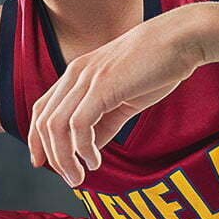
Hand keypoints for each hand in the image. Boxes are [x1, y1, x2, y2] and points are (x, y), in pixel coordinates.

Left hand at [28, 8, 206, 185]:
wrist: (182, 39)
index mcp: (78, 73)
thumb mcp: (124, 98)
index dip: (37, 139)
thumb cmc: (158, 65)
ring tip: (78, 177)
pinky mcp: (102, 86)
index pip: (42, 109)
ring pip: (56, 126)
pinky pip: (79, 125)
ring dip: (64, 158)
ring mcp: (87, 79)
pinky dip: (83, 149)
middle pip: (43, 121)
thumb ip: (105, 122)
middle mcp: (75, 74)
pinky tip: (95, 161)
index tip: (43, 163)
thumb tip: (90, 150)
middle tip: (70, 180)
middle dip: (52, 156)